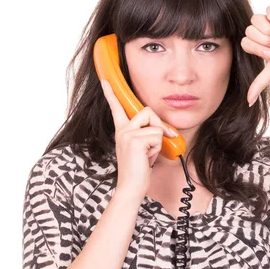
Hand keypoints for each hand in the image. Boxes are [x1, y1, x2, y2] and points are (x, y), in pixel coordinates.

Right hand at [100, 79, 177, 199]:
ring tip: (147, 155)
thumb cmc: (139, 170)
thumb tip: (164, 129)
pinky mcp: (135, 140)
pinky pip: (158, 135)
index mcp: (122, 130)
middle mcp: (122, 130)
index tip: (105, 81)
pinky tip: (147, 158)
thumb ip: (147, 134)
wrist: (131, 187)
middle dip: (158, 126)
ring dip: (158, 142)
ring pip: (156, 125)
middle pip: (148, 112)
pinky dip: (157, 148)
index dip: (111, 93)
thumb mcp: (143, 148)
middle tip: (153, 145)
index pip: (116, 108)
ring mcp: (127, 134)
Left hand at [242, 5, 269, 105]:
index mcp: (262, 47)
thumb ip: (258, 83)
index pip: (246, 42)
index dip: (255, 47)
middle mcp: (267, 34)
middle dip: (263, 39)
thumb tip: (248, 102)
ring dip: (267, 29)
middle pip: (249, 30)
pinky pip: (269, 8)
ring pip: (256, 18)